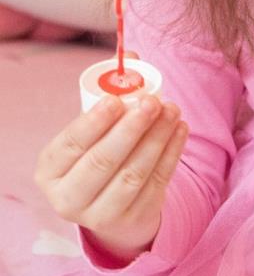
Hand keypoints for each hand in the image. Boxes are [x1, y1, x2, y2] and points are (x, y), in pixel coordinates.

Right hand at [34, 57, 186, 258]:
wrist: (115, 202)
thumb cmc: (100, 152)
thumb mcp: (94, 128)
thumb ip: (109, 91)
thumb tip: (132, 57)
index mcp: (50, 171)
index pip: (69, 145)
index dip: (92, 123)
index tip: (116, 100)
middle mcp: (68, 198)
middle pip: (102, 162)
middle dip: (131, 129)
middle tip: (152, 102)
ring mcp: (100, 215)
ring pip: (133, 174)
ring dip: (156, 138)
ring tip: (172, 110)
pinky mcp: (133, 219)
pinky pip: (156, 183)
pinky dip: (171, 154)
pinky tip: (180, 129)